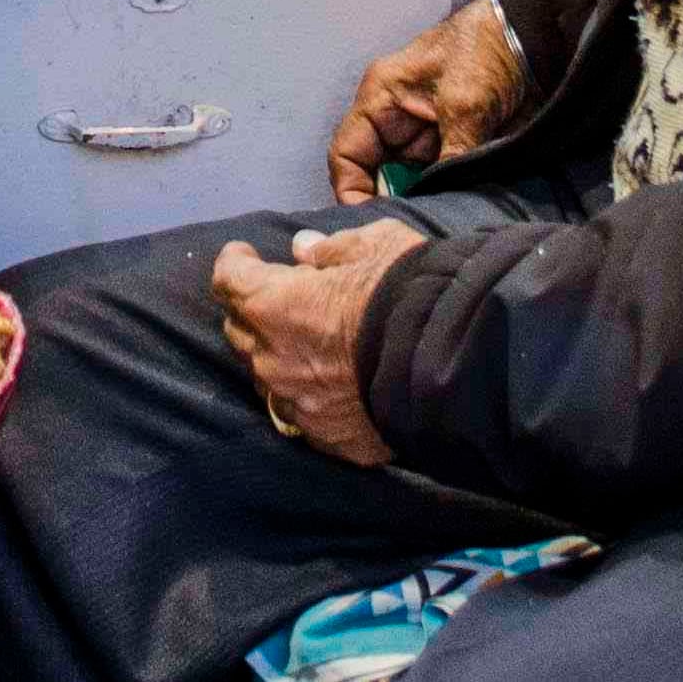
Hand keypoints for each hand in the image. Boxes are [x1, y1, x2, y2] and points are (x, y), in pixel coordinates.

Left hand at [214, 223, 425, 466]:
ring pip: (265, 376)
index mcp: (273, 305)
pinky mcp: (326, 437)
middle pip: (239, 330)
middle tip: (277, 297)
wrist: (455, 365)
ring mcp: (296, 403)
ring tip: (302, 344)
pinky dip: (308, 395)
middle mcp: (272, 358)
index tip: (245, 254)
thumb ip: (330, 249)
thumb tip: (303, 249)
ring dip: (275, 356)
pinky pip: (301, 413)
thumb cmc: (408, 292)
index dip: (234, 261)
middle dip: (252, 309)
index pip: (227, 278)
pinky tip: (329, 386)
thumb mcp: (374, 246)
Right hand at [328, 0, 528, 203]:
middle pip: (377, 175)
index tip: (370, 222)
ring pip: (411, 183)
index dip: (350, 190)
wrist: (536, 40)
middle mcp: (398, 121)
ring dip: (423, 202)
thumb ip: (450, 155)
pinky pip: (442, 181)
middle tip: (410, 229)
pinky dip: (448, 197)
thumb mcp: (464, 101)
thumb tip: (440, 200)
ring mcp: (429, 137)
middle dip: (390, 202)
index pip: (346, 154)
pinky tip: (458, 210)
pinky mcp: (458, 147)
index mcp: (381, 98)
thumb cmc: (486, 48)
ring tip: (437, 222)